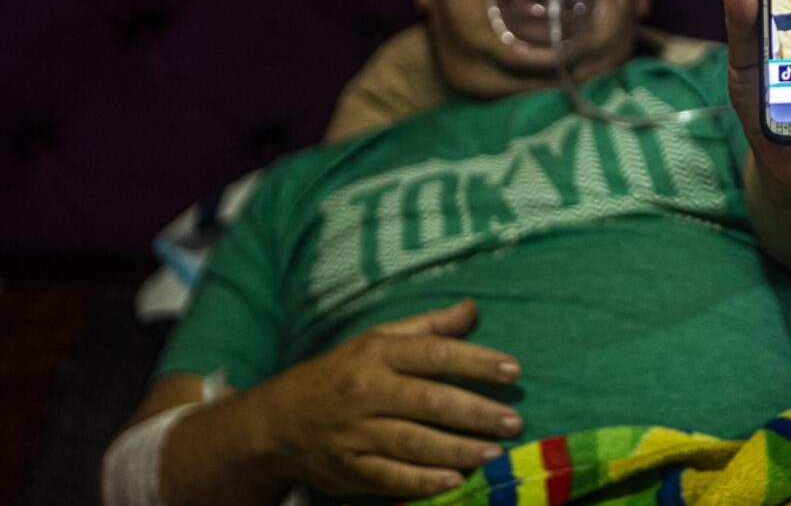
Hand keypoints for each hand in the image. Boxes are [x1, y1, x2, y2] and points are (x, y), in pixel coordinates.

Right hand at [252, 299, 521, 497]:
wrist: (276, 421)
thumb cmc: (340, 373)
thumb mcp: (375, 339)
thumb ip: (427, 327)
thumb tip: (473, 307)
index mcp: (376, 355)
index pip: (434, 354)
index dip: (476, 361)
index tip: (513, 370)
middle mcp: (366, 392)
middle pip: (429, 402)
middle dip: (476, 412)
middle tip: (514, 420)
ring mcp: (355, 434)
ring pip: (414, 443)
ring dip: (458, 449)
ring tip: (495, 452)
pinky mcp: (347, 470)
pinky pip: (391, 478)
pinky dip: (424, 481)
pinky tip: (455, 480)